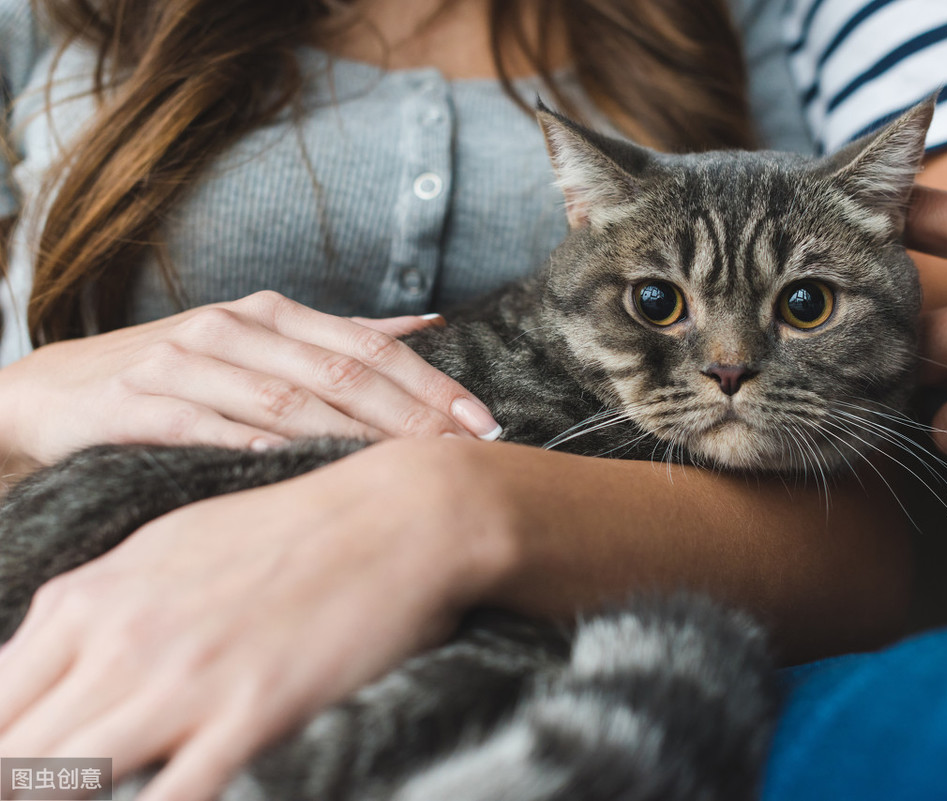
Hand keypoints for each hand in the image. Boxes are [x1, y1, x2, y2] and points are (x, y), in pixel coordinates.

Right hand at [0, 291, 500, 470]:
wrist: (57, 390)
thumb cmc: (180, 373)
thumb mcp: (262, 343)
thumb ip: (343, 337)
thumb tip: (430, 324)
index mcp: (274, 314)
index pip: (371, 350)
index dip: (434, 387)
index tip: (485, 425)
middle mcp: (235, 328)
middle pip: (342, 375)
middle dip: (413, 419)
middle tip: (465, 457)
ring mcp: (185, 361)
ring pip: (286, 401)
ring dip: (353, 439)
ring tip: (408, 471)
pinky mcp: (138, 403)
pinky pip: (206, 427)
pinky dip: (253, 446)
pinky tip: (295, 468)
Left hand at [0, 437, 515, 800]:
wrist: (398, 515)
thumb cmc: (290, 529)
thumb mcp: (169, 548)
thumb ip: (96, 609)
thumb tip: (38, 664)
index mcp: (91, 597)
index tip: (20, 772)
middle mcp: (120, 639)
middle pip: (12, 755)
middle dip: (17, 784)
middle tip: (39, 794)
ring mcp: (184, 679)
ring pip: (63, 781)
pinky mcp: (251, 711)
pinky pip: (170, 799)